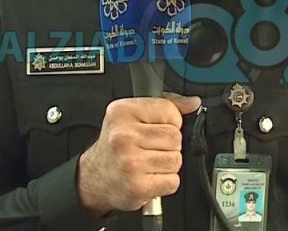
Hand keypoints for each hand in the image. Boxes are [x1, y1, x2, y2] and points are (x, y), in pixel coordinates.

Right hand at [77, 94, 201, 213]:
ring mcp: (131, 162)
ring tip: (149, 163)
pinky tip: (150, 176)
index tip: (158, 127)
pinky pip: (173, 180)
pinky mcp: (138, 186)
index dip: (170, 121)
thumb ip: (164, 106)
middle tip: (150, 148)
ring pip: (176, 159)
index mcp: (121, 112)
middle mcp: (123, 136)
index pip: (169, 111)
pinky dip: (166, 181)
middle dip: (169, 144)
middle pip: (175, 136)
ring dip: (167, 164)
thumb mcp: (131, 116)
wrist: (94, 177)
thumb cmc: (115, 146)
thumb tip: (193, 102)